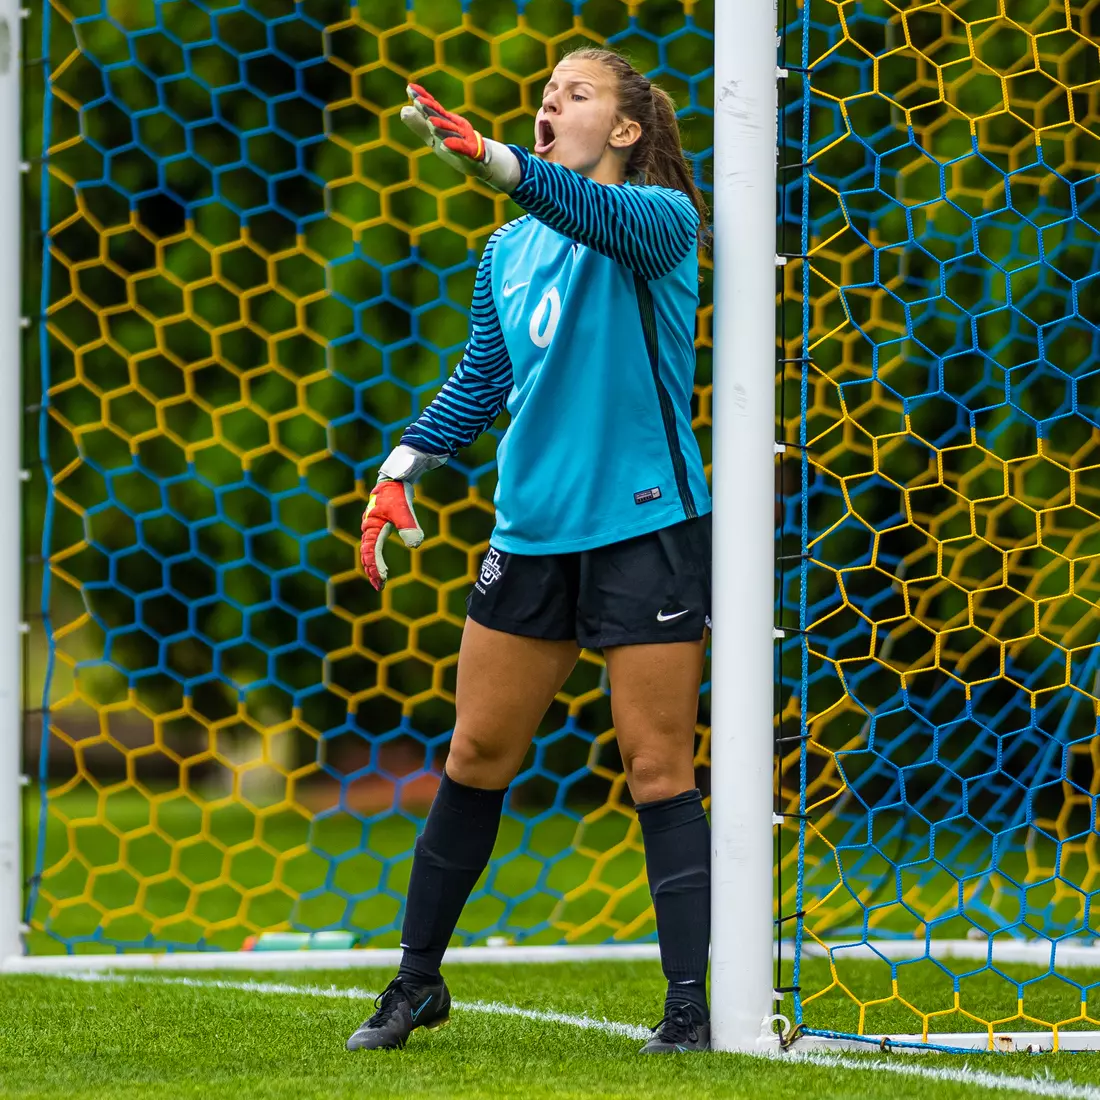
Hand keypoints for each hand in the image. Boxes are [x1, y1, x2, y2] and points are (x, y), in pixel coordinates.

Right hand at [360, 479, 423, 591]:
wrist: (396, 478)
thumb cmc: (397, 493)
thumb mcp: (404, 510)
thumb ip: (409, 526)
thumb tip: (415, 546)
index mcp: (372, 527)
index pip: (371, 552)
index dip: (376, 567)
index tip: (382, 580)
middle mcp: (369, 528)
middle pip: (366, 554)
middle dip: (372, 571)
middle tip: (379, 587)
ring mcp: (372, 526)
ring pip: (368, 550)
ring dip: (372, 565)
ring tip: (379, 580)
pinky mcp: (379, 524)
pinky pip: (373, 545)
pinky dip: (375, 557)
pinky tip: (381, 565)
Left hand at [401, 83, 520, 192]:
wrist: (479, 159)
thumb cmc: (454, 146)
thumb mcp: (434, 137)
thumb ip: (419, 124)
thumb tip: (403, 111)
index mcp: (444, 123)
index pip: (432, 109)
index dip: (422, 99)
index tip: (410, 88)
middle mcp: (453, 127)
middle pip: (440, 117)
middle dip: (430, 110)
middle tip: (418, 102)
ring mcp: (463, 139)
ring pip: (450, 133)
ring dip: (441, 127)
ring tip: (430, 123)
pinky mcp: (470, 153)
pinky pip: (462, 149)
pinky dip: (454, 147)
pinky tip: (445, 145)